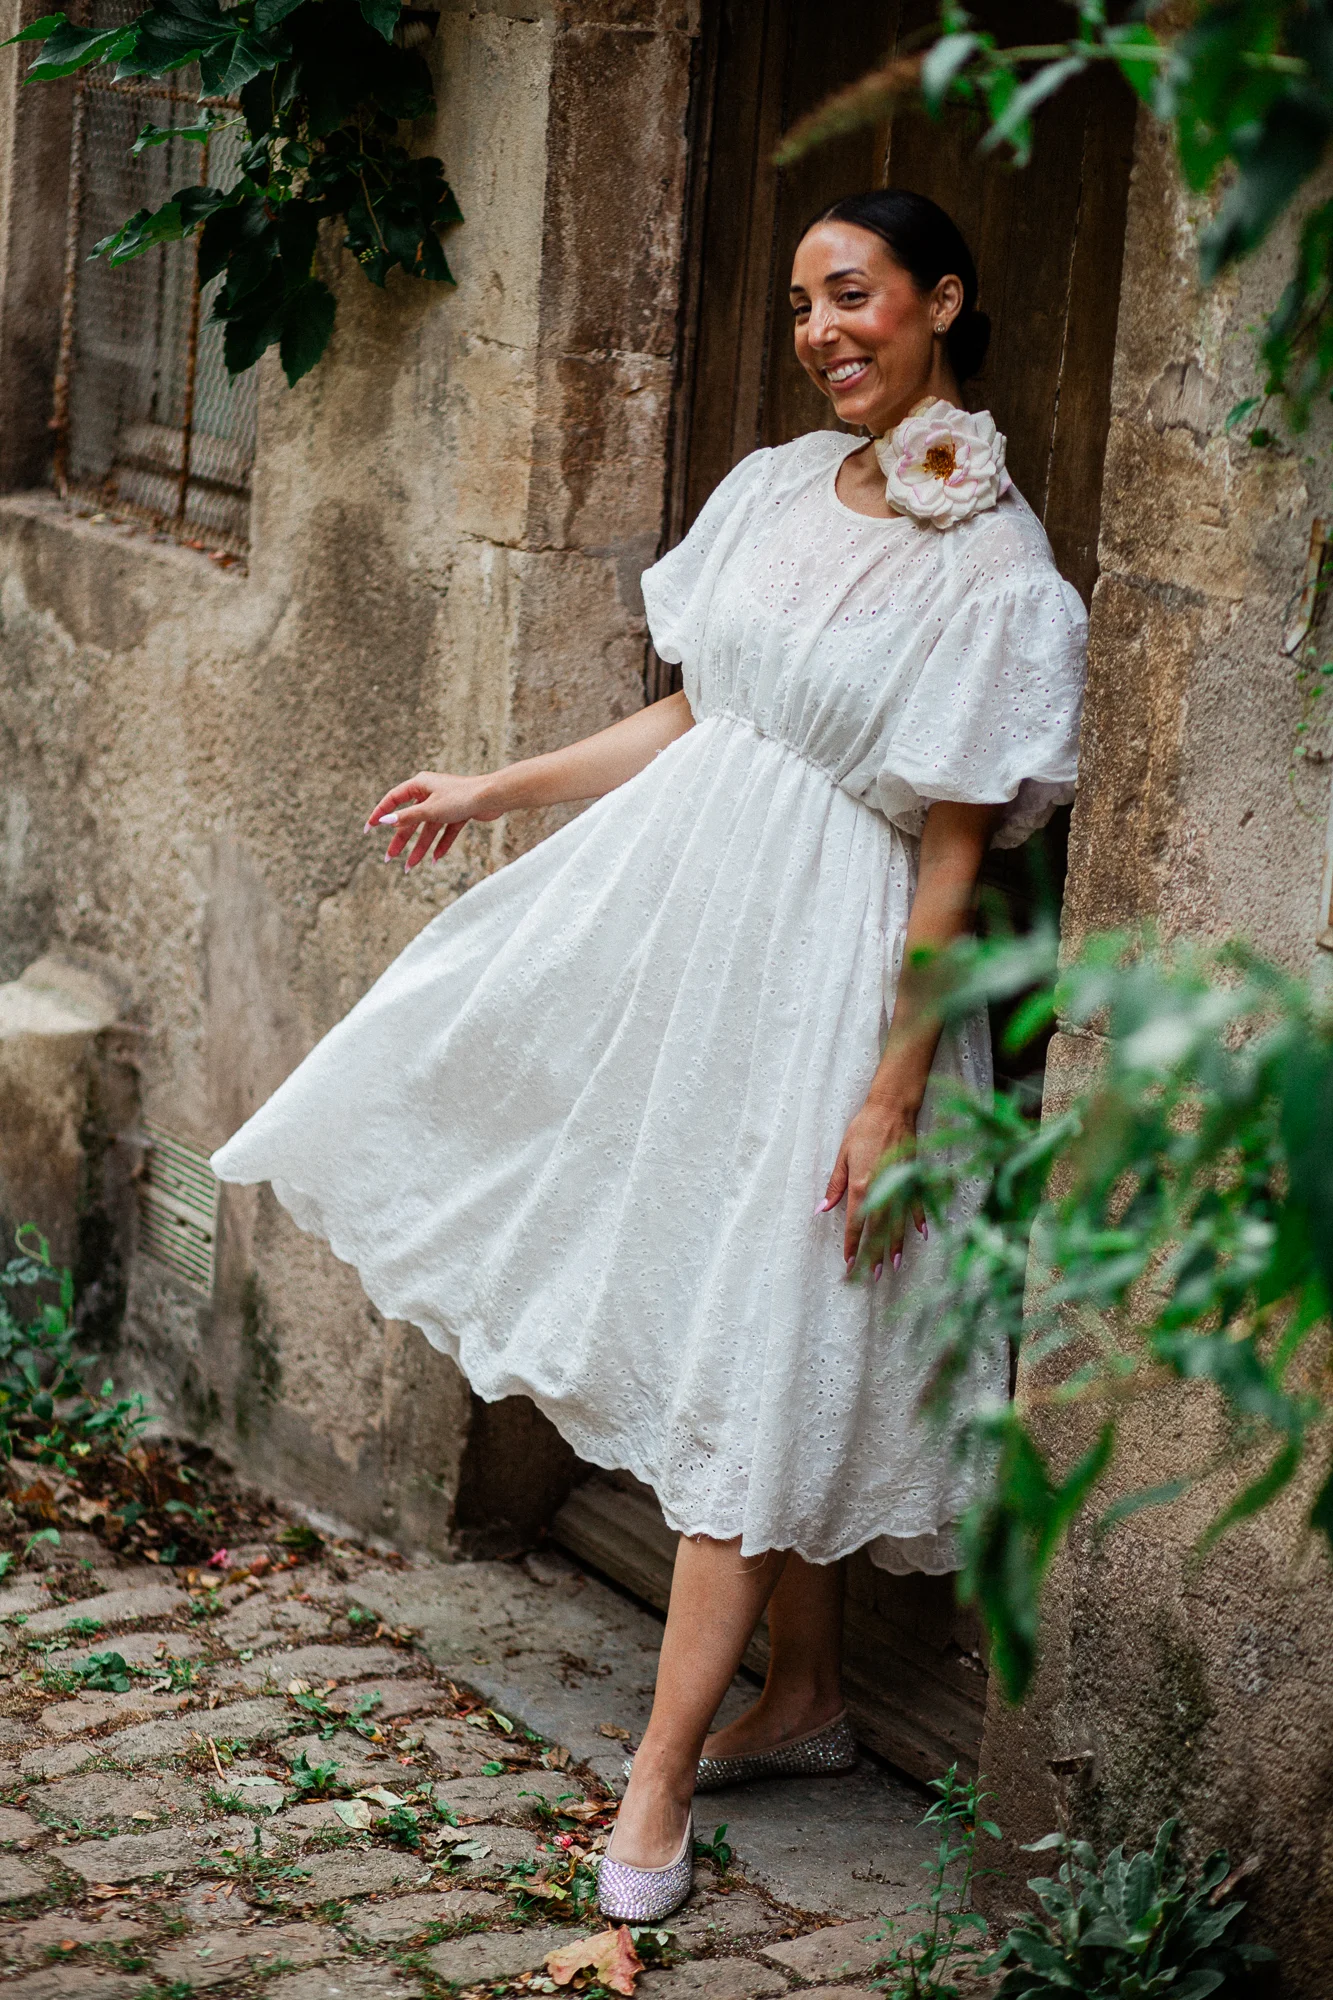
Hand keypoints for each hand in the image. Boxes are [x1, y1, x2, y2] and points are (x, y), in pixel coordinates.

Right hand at [365, 770, 501, 870]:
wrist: (493, 796)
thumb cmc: (461, 797)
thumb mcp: (430, 809)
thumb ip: (407, 817)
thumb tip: (385, 821)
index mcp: (420, 784)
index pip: (393, 799)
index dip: (380, 813)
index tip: (369, 828)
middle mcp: (430, 793)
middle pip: (410, 820)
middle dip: (400, 840)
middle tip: (389, 858)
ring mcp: (444, 804)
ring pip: (428, 829)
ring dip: (420, 848)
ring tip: (409, 867)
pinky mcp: (458, 813)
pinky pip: (445, 832)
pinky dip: (441, 845)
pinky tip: (435, 860)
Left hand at [819, 1095, 925, 1277]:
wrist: (891, 1109)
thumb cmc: (864, 1129)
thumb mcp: (843, 1156)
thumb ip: (835, 1185)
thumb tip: (822, 1208)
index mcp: (861, 1185)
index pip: (854, 1223)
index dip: (852, 1243)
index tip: (849, 1261)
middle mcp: (882, 1189)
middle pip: (878, 1229)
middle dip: (875, 1252)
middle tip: (873, 1275)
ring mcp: (900, 1184)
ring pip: (898, 1222)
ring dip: (896, 1244)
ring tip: (895, 1264)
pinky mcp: (913, 1176)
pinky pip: (917, 1203)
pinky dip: (920, 1219)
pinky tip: (922, 1235)